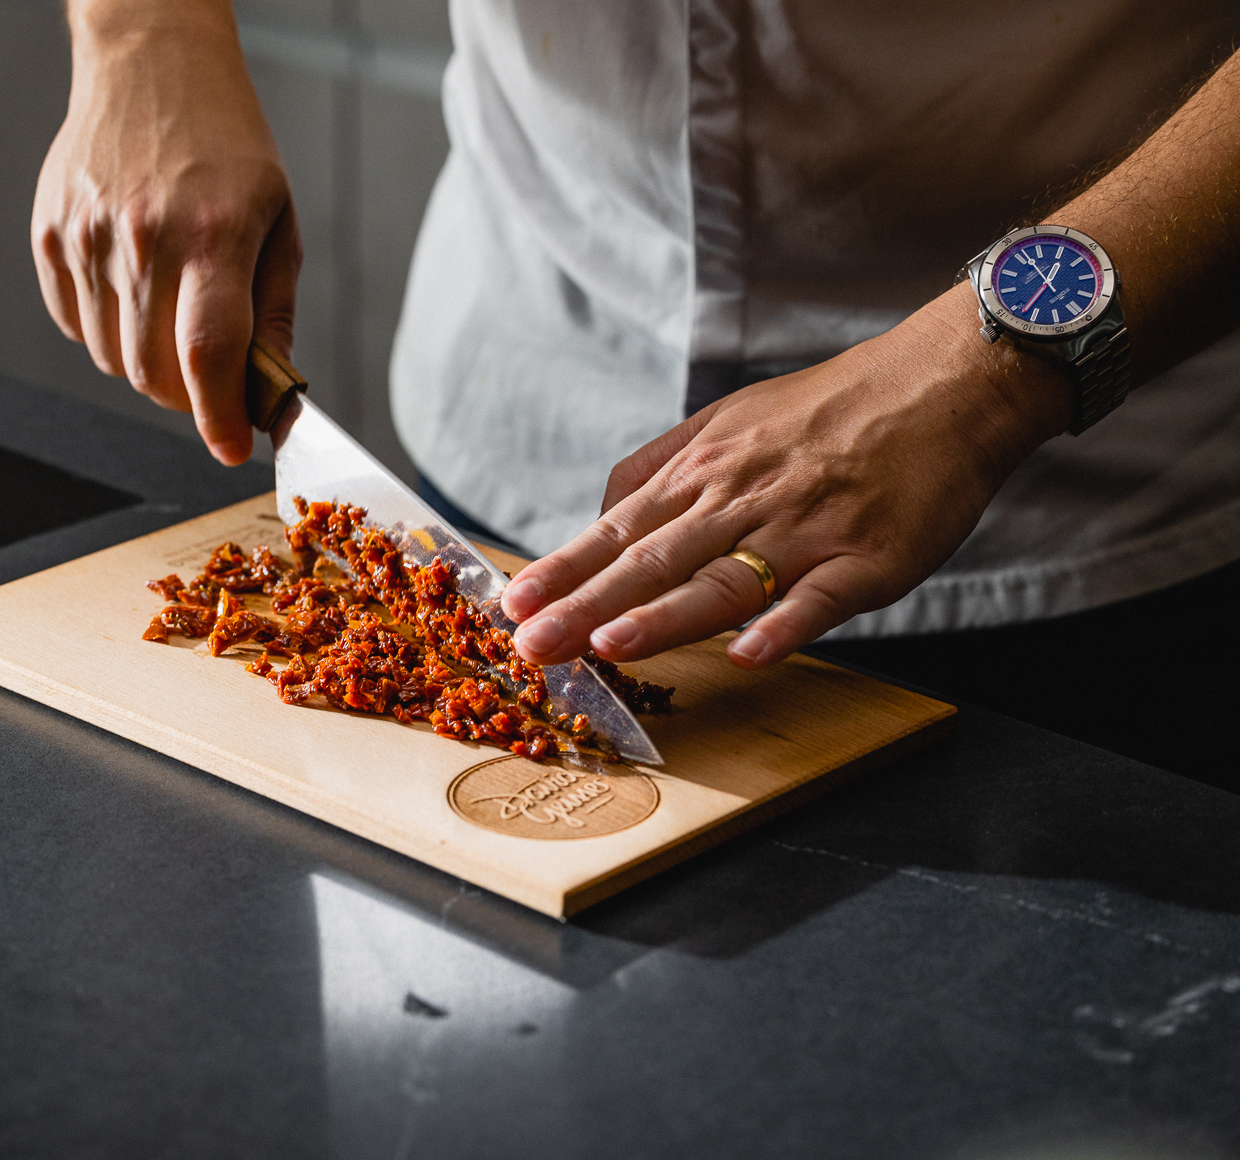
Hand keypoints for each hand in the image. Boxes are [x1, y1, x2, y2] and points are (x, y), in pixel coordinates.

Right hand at [31, 0, 299, 464]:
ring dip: (148, 362)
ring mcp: (88, 238)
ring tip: (172, 306)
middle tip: (212, 371)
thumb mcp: (278, 223)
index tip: (231, 449)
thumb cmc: (227, 146)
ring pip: (113, 361)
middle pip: (155, 374)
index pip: (208, 356)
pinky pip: (75, 327)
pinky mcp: (50, 237)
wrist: (151, 64)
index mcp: (213, 235)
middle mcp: (145, 239)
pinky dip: (107, 331)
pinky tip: (132, 285)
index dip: (218, 417)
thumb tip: (268, 397)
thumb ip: (274, 316)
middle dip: (190, 394)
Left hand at [499, 285, 1074, 669]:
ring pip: (725, 578)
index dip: (565, 570)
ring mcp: (806, 529)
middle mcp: (743, 499)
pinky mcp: (868, 556)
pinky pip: (822, 596)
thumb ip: (662, 465)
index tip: (513, 605)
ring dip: (666, 614)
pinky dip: (787, 623)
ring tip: (612, 645)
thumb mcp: (730, 419)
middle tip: (534, 645)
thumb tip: (603, 508)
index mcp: (706, 472)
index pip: (619, 530)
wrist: (943, 383)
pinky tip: (751, 652)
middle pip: (655, 560)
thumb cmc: (830, 409)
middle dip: (586, 606)